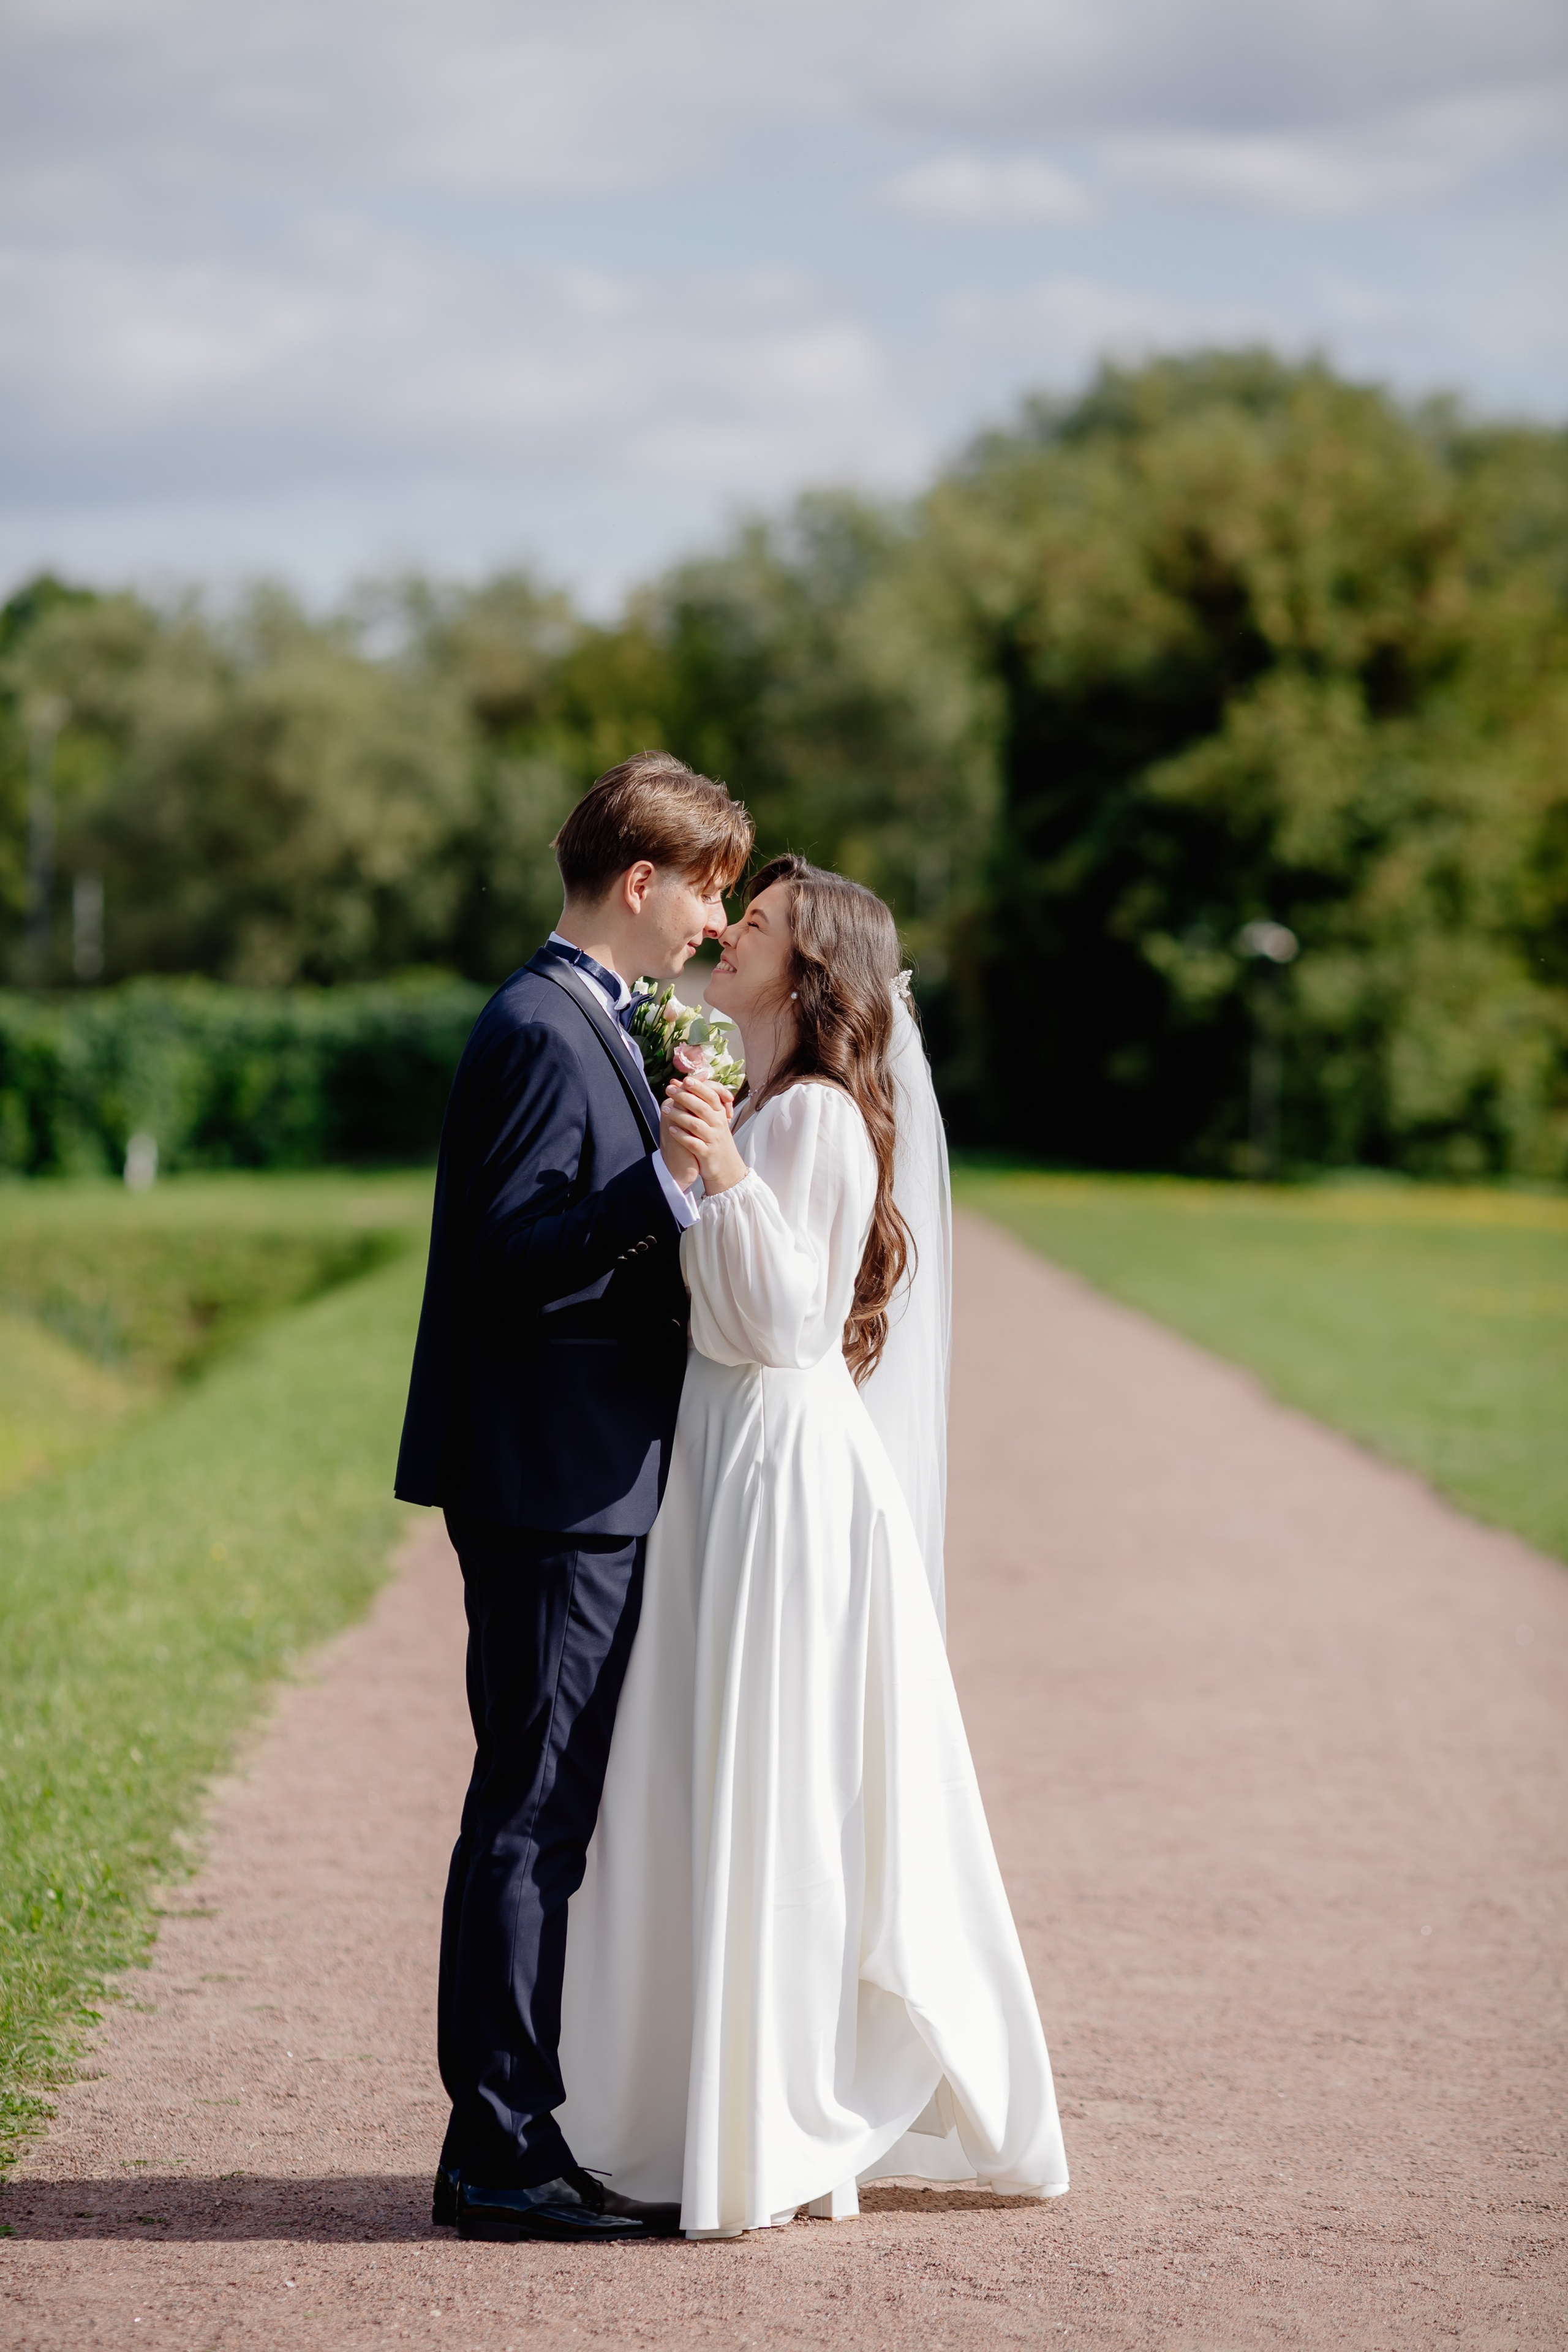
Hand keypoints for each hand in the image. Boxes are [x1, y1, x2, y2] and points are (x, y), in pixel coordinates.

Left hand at [663, 1076, 748, 1195]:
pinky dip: (682, 1136)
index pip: (711, 1096)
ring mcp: (713, 1139)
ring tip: (665, 1109)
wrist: (726, 1166)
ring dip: (679, 1115)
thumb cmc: (715, 1139)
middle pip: (702, 1107)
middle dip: (685, 1097)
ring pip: (696, 1124)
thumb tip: (682, 1083)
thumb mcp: (713, 1119)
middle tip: (669, 1090)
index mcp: (720, 1114)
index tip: (685, 1079)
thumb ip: (700, 1102)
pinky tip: (671, 1129)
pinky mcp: (706, 1153)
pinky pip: (693, 1143)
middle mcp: (718, 1125)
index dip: (699, 1087)